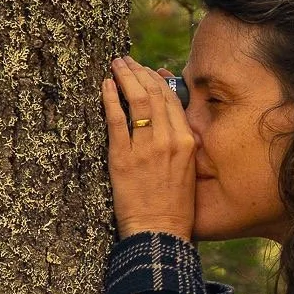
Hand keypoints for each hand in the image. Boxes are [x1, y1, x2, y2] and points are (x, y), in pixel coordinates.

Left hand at [102, 55, 195, 239]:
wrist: (160, 233)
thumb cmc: (175, 208)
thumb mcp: (188, 169)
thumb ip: (182, 144)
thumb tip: (170, 123)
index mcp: (188, 141)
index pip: (171, 100)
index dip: (157, 80)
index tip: (146, 71)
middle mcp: (170, 140)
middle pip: (154, 95)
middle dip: (139, 72)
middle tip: (126, 61)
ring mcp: (146, 148)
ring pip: (136, 101)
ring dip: (124, 78)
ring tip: (115, 65)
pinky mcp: (123, 159)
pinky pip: (115, 120)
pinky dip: (110, 99)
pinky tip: (104, 85)